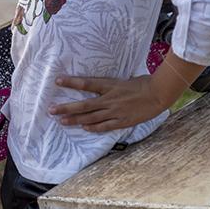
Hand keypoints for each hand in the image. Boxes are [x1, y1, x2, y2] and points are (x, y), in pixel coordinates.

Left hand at [48, 74, 169, 132]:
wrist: (158, 94)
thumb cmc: (142, 83)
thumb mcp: (123, 80)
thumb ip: (110, 85)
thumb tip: (99, 86)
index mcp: (109, 85)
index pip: (86, 83)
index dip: (71, 82)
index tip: (57, 80)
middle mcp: (109, 99)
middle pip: (84, 105)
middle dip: (66, 108)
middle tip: (51, 110)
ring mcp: (115, 112)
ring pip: (90, 118)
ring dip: (75, 120)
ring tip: (62, 121)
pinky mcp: (122, 121)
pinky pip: (104, 126)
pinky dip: (93, 128)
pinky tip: (84, 128)